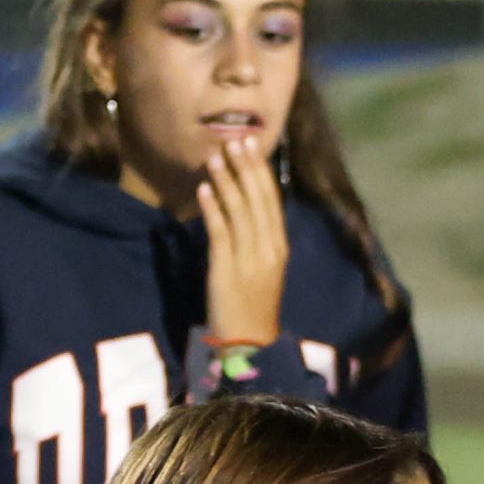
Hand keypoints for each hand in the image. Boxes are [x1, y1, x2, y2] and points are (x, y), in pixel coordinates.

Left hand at [198, 135, 289, 345]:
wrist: (250, 343)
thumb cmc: (254, 306)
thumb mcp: (265, 269)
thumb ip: (259, 240)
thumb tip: (245, 207)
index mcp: (280, 247)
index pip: (272, 200)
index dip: (260, 171)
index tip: (251, 145)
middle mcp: (268, 249)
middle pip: (258, 200)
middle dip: (246, 168)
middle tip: (234, 140)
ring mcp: (249, 259)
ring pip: (239, 212)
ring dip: (227, 181)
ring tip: (214, 158)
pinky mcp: (227, 270)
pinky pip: (220, 233)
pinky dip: (212, 210)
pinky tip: (204, 190)